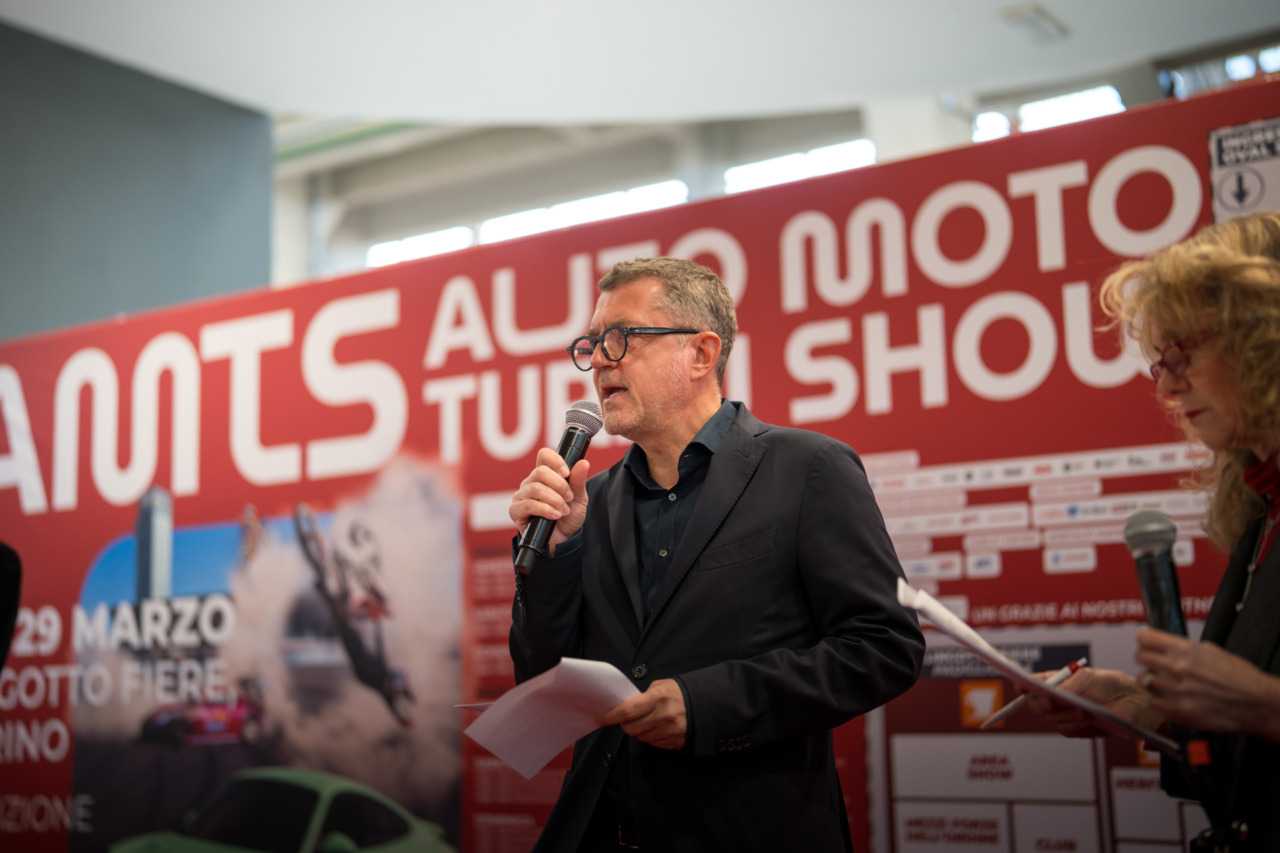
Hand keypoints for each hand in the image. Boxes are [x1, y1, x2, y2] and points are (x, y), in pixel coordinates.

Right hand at [507, 448, 590, 555]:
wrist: (563, 540)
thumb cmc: (569, 517)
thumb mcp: (579, 498)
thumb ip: (578, 481)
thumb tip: (583, 462)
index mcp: (545, 475)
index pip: (544, 456)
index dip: (555, 461)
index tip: (567, 473)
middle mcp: (531, 482)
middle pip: (540, 471)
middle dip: (559, 486)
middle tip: (569, 498)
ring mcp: (522, 495)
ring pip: (535, 488)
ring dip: (554, 500)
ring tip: (563, 511)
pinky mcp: (516, 510)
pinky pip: (528, 504)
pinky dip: (545, 509)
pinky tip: (554, 516)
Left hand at [597, 679, 686, 749]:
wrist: (705, 705)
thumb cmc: (679, 693)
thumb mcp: (662, 686)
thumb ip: (644, 696)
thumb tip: (628, 706)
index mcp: (658, 698)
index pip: (628, 710)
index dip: (612, 715)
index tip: (602, 718)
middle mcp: (663, 716)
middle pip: (631, 728)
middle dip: (626, 723)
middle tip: (629, 717)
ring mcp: (669, 731)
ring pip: (641, 737)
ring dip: (640, 730)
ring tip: (650, 720)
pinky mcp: (674, 742)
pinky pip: (653, 743)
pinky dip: (652, 736)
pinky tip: (659, 727)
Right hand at [1026, 667, 1162, 738]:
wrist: (1137, 706)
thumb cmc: (1114, 685)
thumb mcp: (1087, 678)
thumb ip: (1064, 686)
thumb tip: (1046, 694)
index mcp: (1060, 680)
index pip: (1033, 683)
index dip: (1023, 685)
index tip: (1021, 686)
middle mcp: (1060, 698)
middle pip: (1035, 703)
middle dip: (1042, 703)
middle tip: (1053, 701)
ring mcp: (1068, 714)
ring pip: (1050, 718)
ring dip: (1065, 714)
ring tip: (1084, 710)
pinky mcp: (1078, 729)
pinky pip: (1064, 730)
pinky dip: (1072, 725)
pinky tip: (1086, 720)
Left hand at [1135, 628, 1279, 740]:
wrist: (1255, 703)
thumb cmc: (1240, 677)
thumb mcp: (1211, 651)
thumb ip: (1185, 649)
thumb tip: (1168, 647)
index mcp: (1184, 650)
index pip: (1144, 638)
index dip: (1144, 640)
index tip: (1145, 643)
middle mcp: (1175, 668)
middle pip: (1139, 657)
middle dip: (1145, 658)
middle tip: (1152, 663)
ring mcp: (1174, 690)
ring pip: (1143, 680)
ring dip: (1151, 680)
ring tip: (1163, 683)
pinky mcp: (1176, 711)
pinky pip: (1152, 701)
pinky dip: (1157, 699)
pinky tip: (1168, 698)